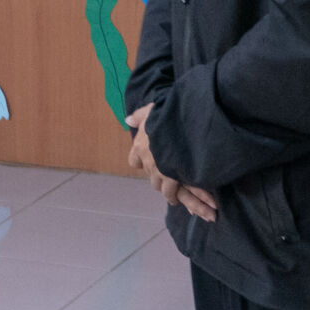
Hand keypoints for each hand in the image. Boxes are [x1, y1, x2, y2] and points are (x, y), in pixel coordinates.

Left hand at [127, 105, 219, 222]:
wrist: (181, 124)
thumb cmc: (166, 114)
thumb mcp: (150, 110)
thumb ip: (140, 116)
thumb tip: (128, 120)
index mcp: (140, 144)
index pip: (134, 160)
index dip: (142, 161)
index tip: (149, 160)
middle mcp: (147, 160)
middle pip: (149, 175)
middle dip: (157, 176)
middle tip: (166, 175)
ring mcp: (159, 170)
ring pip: (158, 185)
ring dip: (164, 187)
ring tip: (172, 190)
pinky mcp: (172, 177)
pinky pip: (170, 192)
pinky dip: (173, 196)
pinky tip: (176, 199)